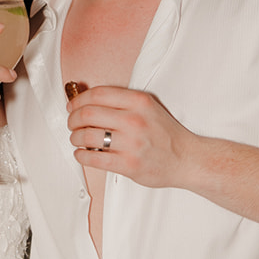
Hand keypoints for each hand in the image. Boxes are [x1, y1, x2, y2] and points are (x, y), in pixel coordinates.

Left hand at [67, 84, 192, 188]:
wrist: (186, 159)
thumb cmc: (165, 134)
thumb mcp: (148, 108)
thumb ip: (122, 102)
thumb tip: (86, 101)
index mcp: (139, 102)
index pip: (98, 94)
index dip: (78, 100)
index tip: (72, 106)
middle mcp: (135, 120)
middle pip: (88, 113)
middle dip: (73, 119)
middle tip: (72, 123)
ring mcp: (132, 143)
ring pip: (88, 135)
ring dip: (75, 137)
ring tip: (77, 139)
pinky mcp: (129, 164)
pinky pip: (94, 158)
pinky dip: (81, 155)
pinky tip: (82, 153)